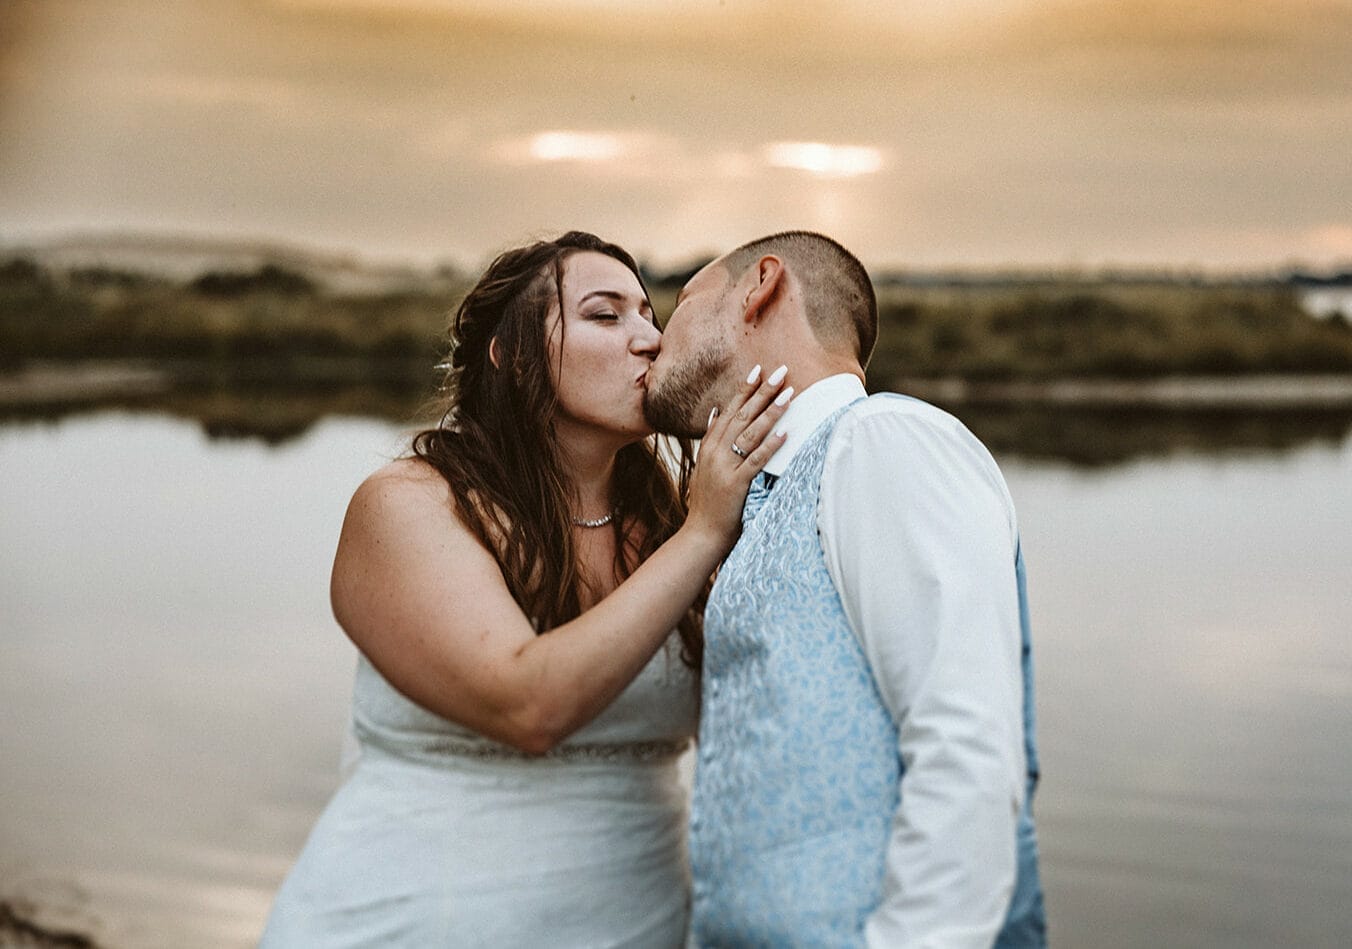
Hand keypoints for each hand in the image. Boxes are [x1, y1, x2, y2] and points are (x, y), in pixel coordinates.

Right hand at [683, 364, 791, 551]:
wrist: (701, 533)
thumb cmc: (708, 501)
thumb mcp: (704, 465)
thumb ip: (711, 438)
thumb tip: (718, 411)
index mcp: (709, 446)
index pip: (730, 410)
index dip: (744, 389)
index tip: (758, 370)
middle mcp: (715, 452)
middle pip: (742, 415)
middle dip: (763, 392)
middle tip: (780, 371)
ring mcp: (725, 467)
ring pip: (751, 433)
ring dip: (771, 412)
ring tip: (789, 394)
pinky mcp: (736, 484)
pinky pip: (756, 460)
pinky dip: (771, 445)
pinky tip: (786, 432)